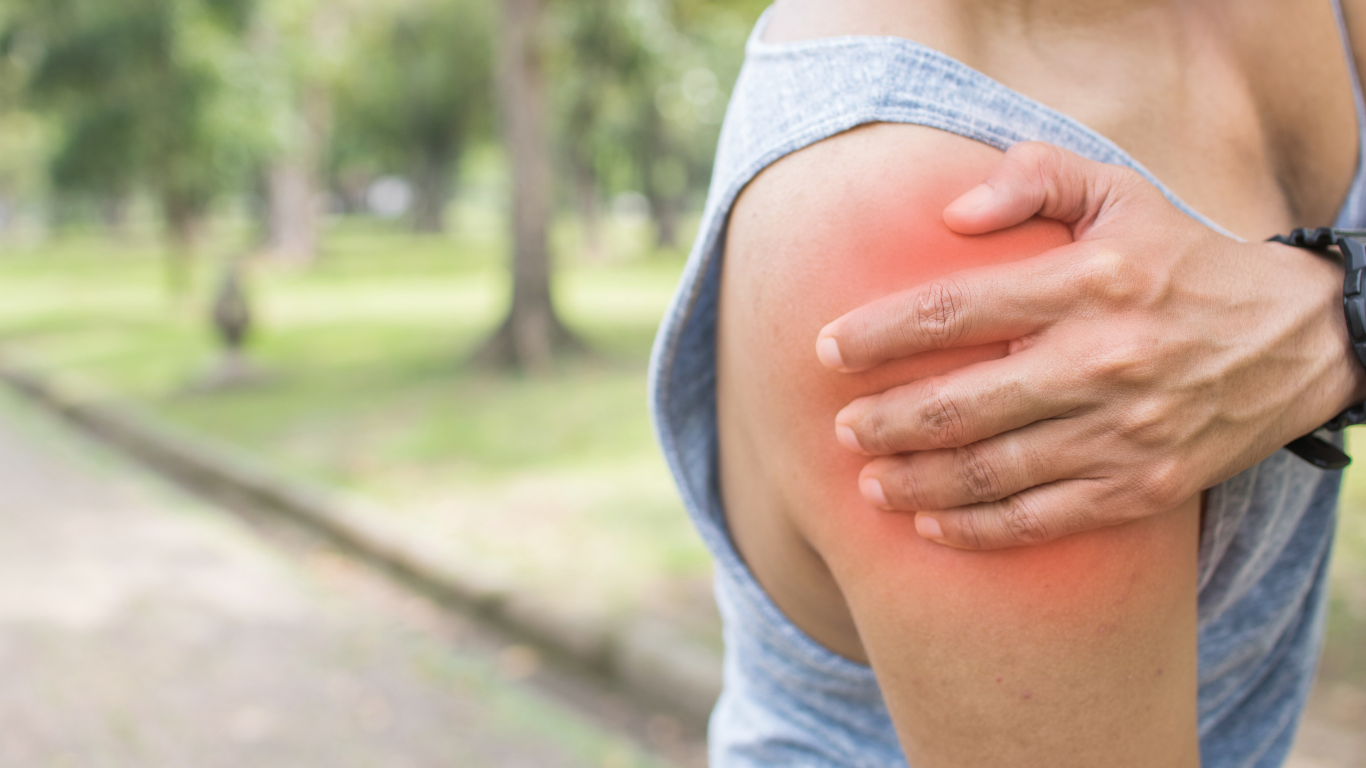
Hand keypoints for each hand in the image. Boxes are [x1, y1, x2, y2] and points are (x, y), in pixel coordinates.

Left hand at [817, 142, 1365, 549]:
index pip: (955, 309)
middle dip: (887, 422)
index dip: (879, 333)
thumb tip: (948, 212)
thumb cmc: (1184, 259)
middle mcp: (1100, 361)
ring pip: (992, 471)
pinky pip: (1042, 520)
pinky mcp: (1141, 487)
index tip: (827, 349)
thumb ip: (1032, 178)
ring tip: (870, 483)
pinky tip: (931, 526)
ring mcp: (1122, 432)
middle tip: (844, 429)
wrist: (1296, 341)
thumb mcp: (1119, 192)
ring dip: (918, 483)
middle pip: (961, 404)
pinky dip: (978, 530)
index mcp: (1086, 283)